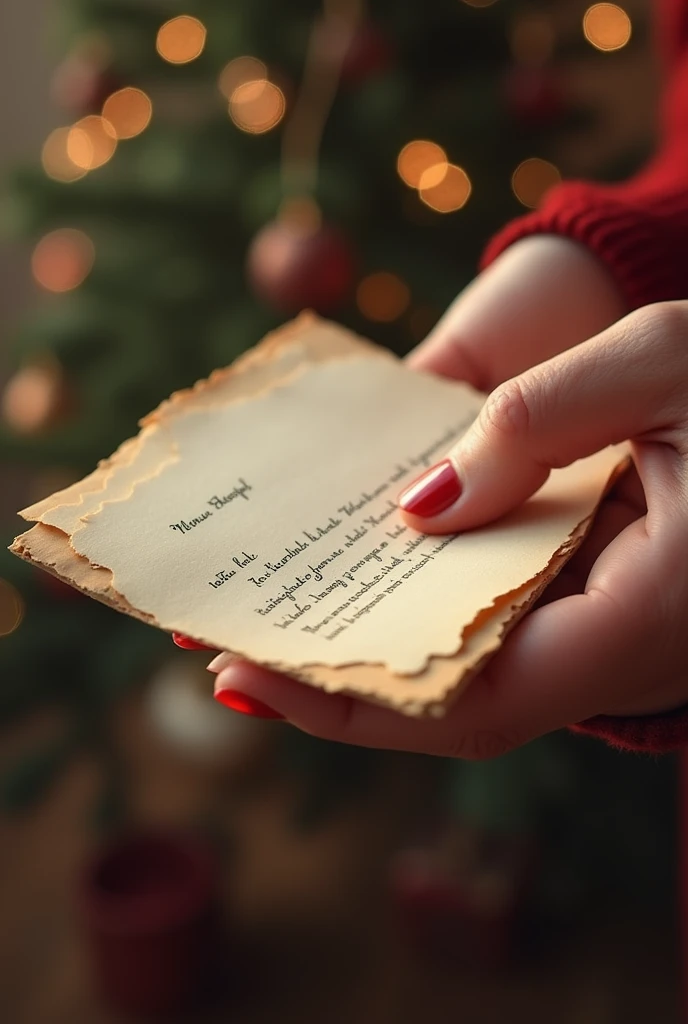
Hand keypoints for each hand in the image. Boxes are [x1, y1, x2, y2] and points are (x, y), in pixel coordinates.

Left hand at [192, 237, 677, 757]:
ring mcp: (601, 627)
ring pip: (466, 671)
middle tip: (223, 657)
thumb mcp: (659, 361)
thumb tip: (420, 511)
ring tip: (259, 627)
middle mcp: (618, 642)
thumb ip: (540, 426)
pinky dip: (408, 609)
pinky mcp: (585, 595)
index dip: (358, 700)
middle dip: (336, 690)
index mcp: (647, 608)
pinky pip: (485, 623)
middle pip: (455, 702)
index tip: (248, 672)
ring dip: (363, 655)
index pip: (481, 698)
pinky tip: (349, 579)